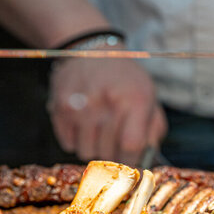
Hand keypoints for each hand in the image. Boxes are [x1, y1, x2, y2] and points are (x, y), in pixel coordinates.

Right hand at [48, 57, 166, 164]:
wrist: (90, 51)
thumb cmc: (124, 79)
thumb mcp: (149, 97)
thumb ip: (153, 131)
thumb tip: (147, 162)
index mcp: (134, 98)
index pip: (131, 145)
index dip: (133, 160)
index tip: (132, 161)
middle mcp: (105, 102)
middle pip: (108, 153)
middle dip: (114, 155)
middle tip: (115, 142)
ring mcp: (80, 106)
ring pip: (86, 152)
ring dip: (94, 148)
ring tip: (99, 131)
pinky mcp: (59, 109)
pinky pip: (68, 144)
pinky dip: (77, 141)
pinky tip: (84, 125)